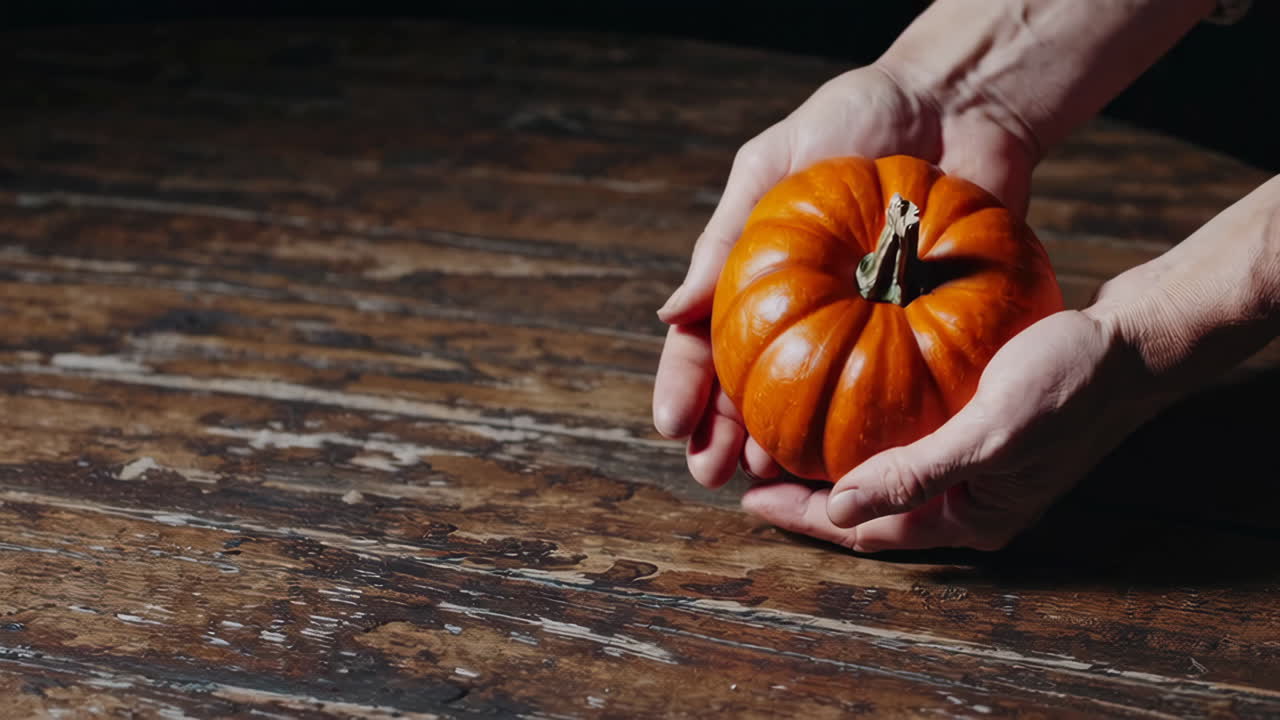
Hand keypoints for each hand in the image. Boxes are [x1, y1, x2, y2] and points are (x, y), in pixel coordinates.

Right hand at [652, 63, 1038, 488]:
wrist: (960, 103)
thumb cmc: (858, 116)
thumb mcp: (773, 163)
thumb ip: (726, 238)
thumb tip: (672, 311)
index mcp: (759, 274)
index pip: (705, 341)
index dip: (684, 386)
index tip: (673, 425)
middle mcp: (805, 310)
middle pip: (751, 387)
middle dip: (724, 435)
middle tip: (713, 470)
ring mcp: (862, 326)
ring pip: (812, 402)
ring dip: (783, 444)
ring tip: (767, 471)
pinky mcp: (925, 330)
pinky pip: (891, 388)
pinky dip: (865, 426)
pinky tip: (847, 456)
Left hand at [740, 308, 1148, 551]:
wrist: (1134, 342)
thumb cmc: (1069, 384)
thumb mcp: (990, 432)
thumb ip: (916, 475)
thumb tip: (839, 509)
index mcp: (972, 518)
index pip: (868, 532)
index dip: (806, 518)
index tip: (749, 497)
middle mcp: (970, 501)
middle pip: (871, 508)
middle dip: (812, 494)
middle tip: (752, 470)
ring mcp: (976, 467)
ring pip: (886, 473)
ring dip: (836, 460)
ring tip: (782, 437)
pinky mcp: (980, 428)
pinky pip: (909, 437)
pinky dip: (870, 426)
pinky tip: (841, 399)